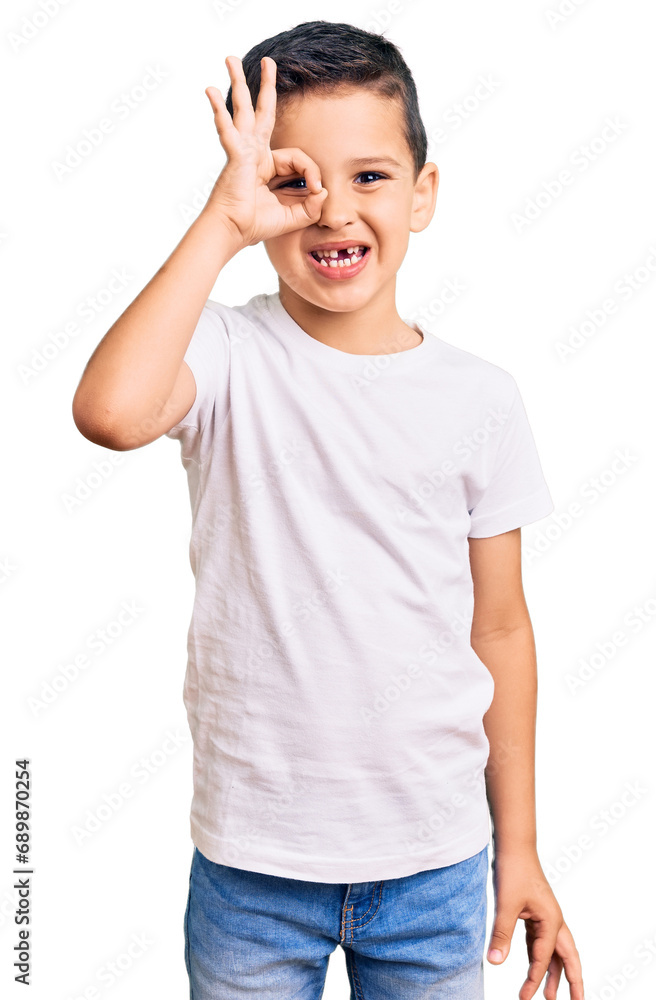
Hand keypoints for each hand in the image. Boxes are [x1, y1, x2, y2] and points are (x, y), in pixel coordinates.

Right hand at [204, 55, 326, 246]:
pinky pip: (228, 129)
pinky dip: (220, 111)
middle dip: (265, 87)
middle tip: (268, 62)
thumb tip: (325, 191)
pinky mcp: (235, 155)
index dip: (312, 172)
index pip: (298, 157)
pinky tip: (210, 92)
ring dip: (239, 83)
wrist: (233, 232)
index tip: (317, 191)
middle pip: (262, 113)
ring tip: (229, 59)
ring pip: (242, 110)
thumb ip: (312, 205)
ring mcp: (242, 151)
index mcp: (267, 166)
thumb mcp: (294, 215)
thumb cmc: (256, 225)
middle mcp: (254, 153)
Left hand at [487, 849, 584, 998]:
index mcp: (551, 920)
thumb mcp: (505, 903)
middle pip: (568, 958)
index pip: (544, 957)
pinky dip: (540, 957)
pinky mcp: (536, 914)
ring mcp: (546, 917)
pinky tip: (535, 968)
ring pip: (556, 952)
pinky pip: (542, 942)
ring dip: (554, 973)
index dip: (534, 978)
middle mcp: (554, 921)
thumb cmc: (513, 870)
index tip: (525, 997)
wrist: (514, 846)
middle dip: (572, 983)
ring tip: (551, 997)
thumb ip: (501, 934)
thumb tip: (494, 962)